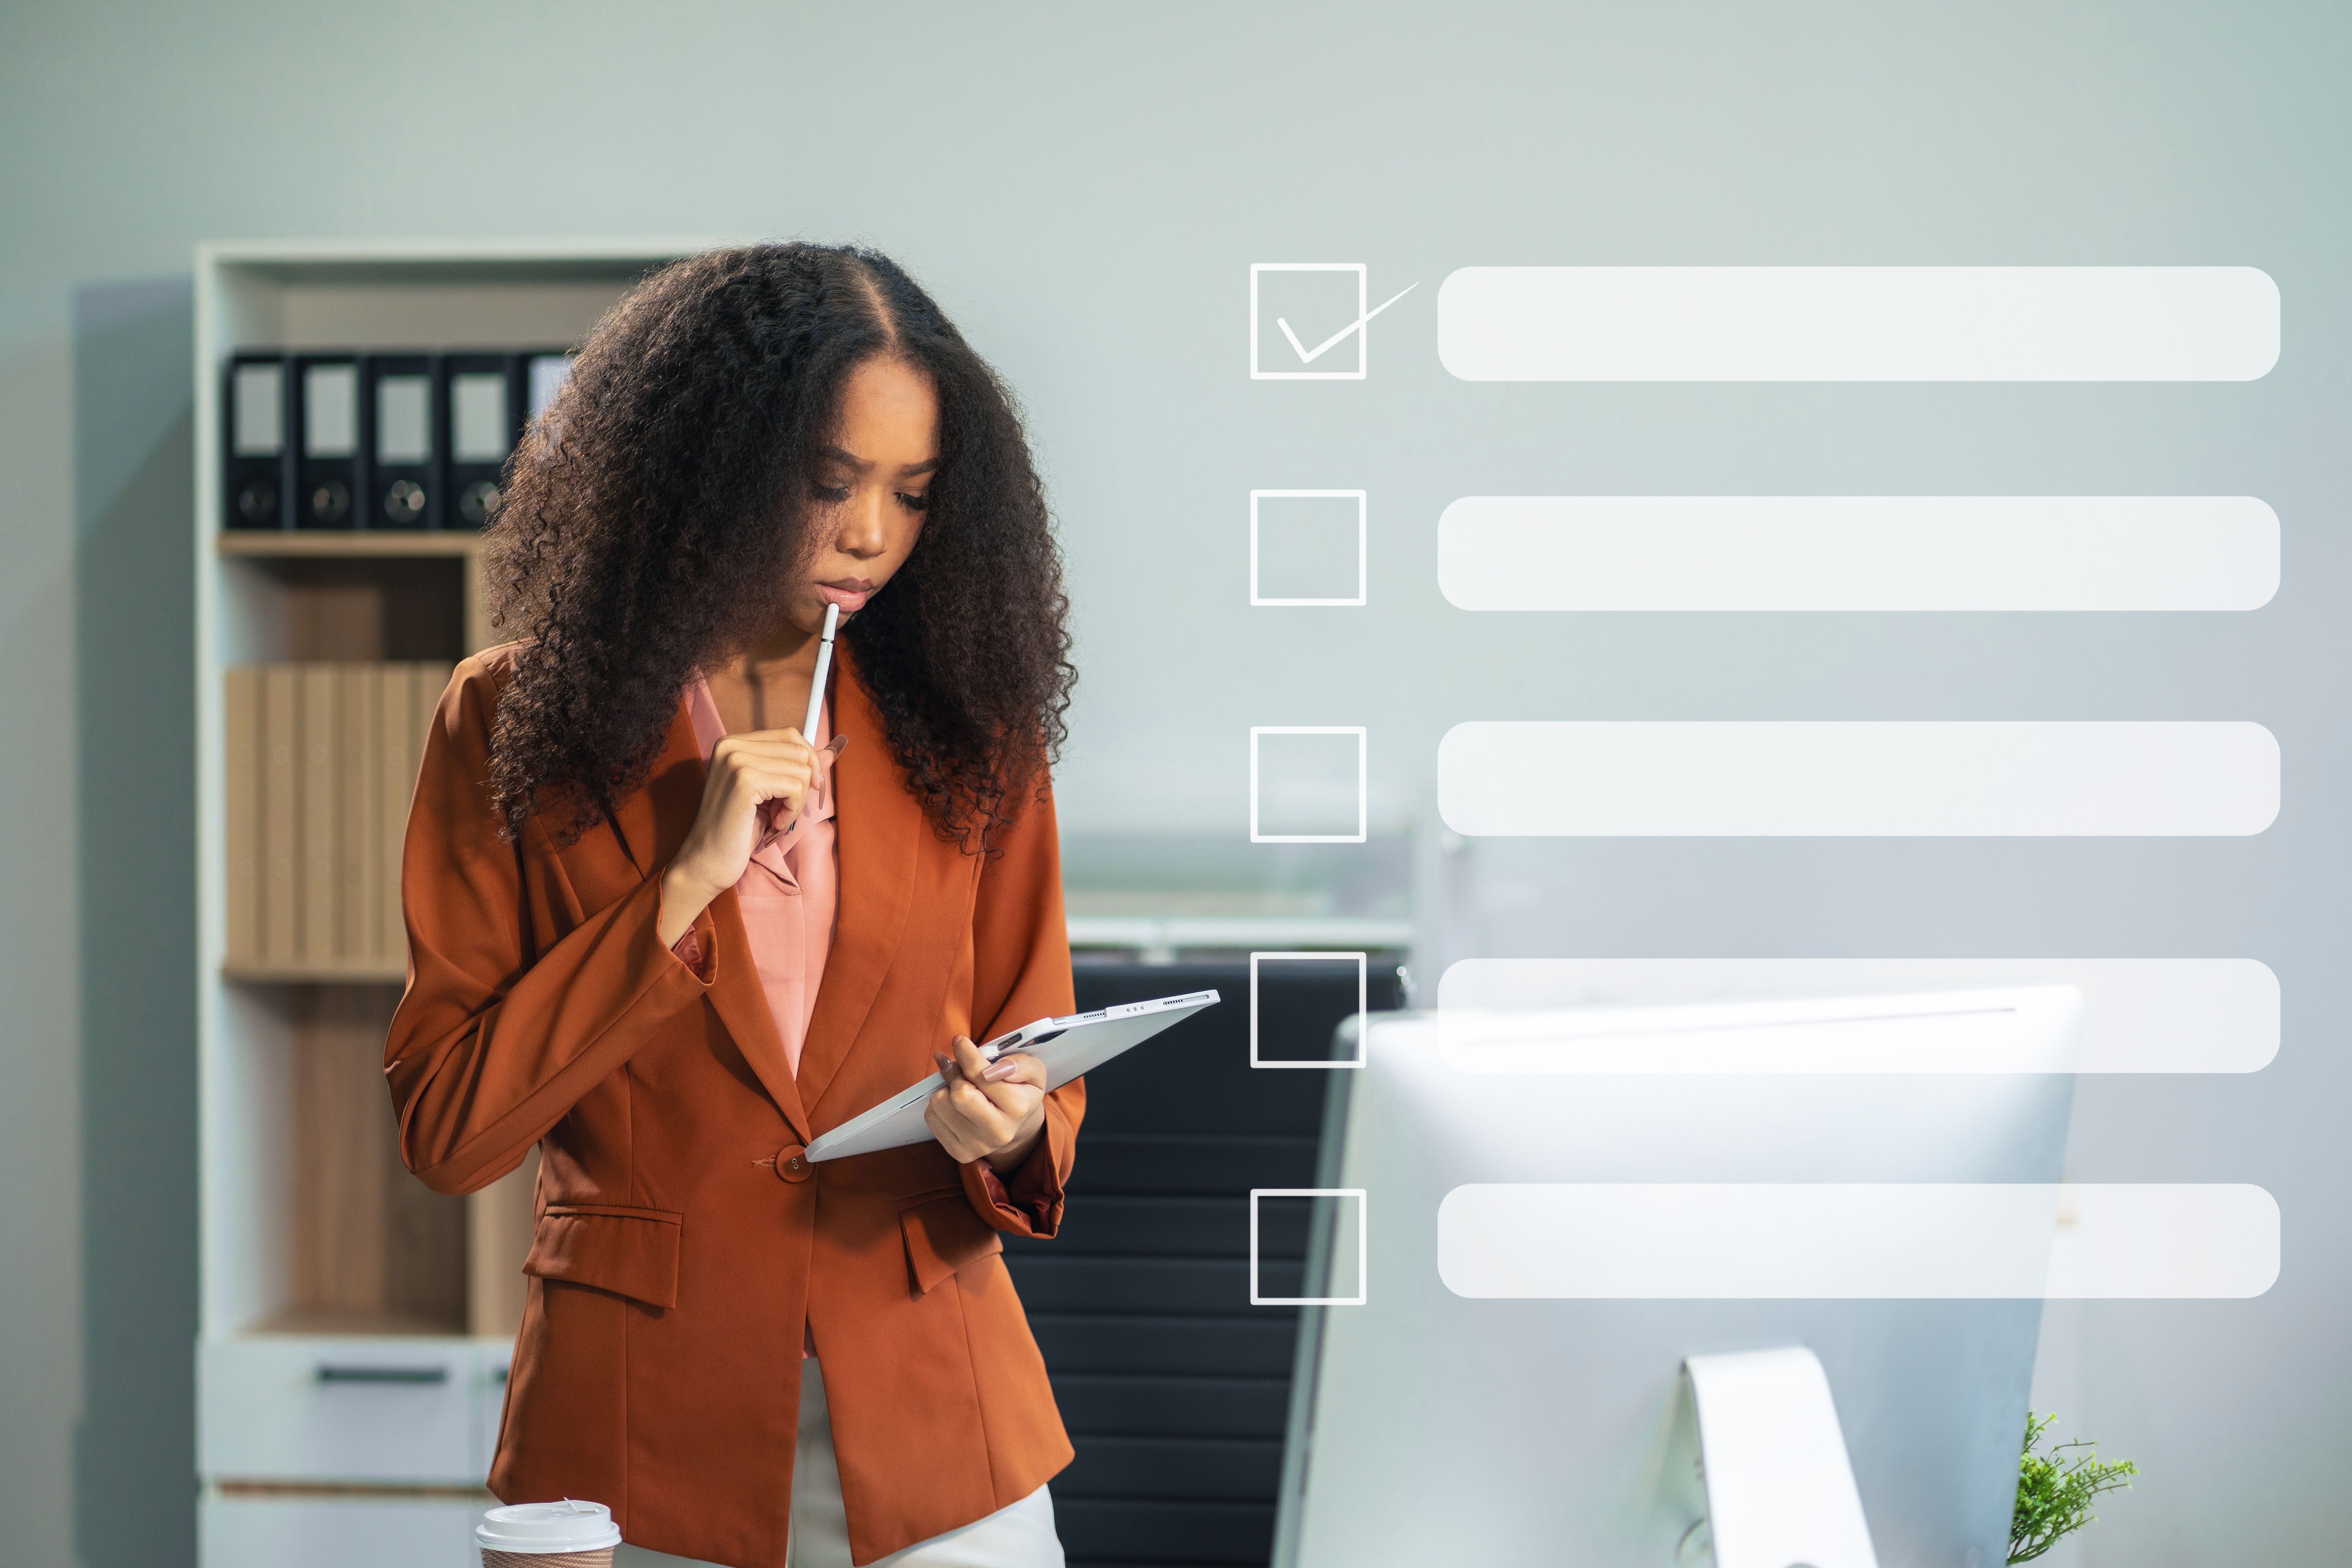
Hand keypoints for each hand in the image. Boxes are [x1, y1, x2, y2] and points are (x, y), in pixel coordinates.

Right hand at [657, 731, 845, 945]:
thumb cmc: (738, 829)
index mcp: (733, 744)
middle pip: (798, 750)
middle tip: (784, 809)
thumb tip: (830, 752)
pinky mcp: (745, 781)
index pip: (789, 736)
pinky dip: (791, 811)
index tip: (804, 790)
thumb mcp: (771, 793)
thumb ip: (796, 768)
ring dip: (796, 801)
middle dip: (803, 784)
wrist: (707, 861)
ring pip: (801, 769)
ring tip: (774, 818)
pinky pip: (795, 787)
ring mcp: (736, 761)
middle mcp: (731, 746)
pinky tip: (772, 824)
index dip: (806, 762)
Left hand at [924, 1034, 1047, 1171]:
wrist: (1016, 1127)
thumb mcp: (1033, 1071)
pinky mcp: (959, 1152)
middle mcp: (998, 1132)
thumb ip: (1020, 1064)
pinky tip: (955, 1104)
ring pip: (940, 1103)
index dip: (966, 1053)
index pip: (980, 1075)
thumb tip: (994, 1068)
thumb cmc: (1021, 1091)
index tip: (960, 1042)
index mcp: (1018, 1108)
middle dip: (956, 1073)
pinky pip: (931, 1117)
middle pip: (958, 1094)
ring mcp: (977, 1145)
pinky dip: (940, 1103)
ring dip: (946, 1088)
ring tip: (961, 1087)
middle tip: (959, 1066)